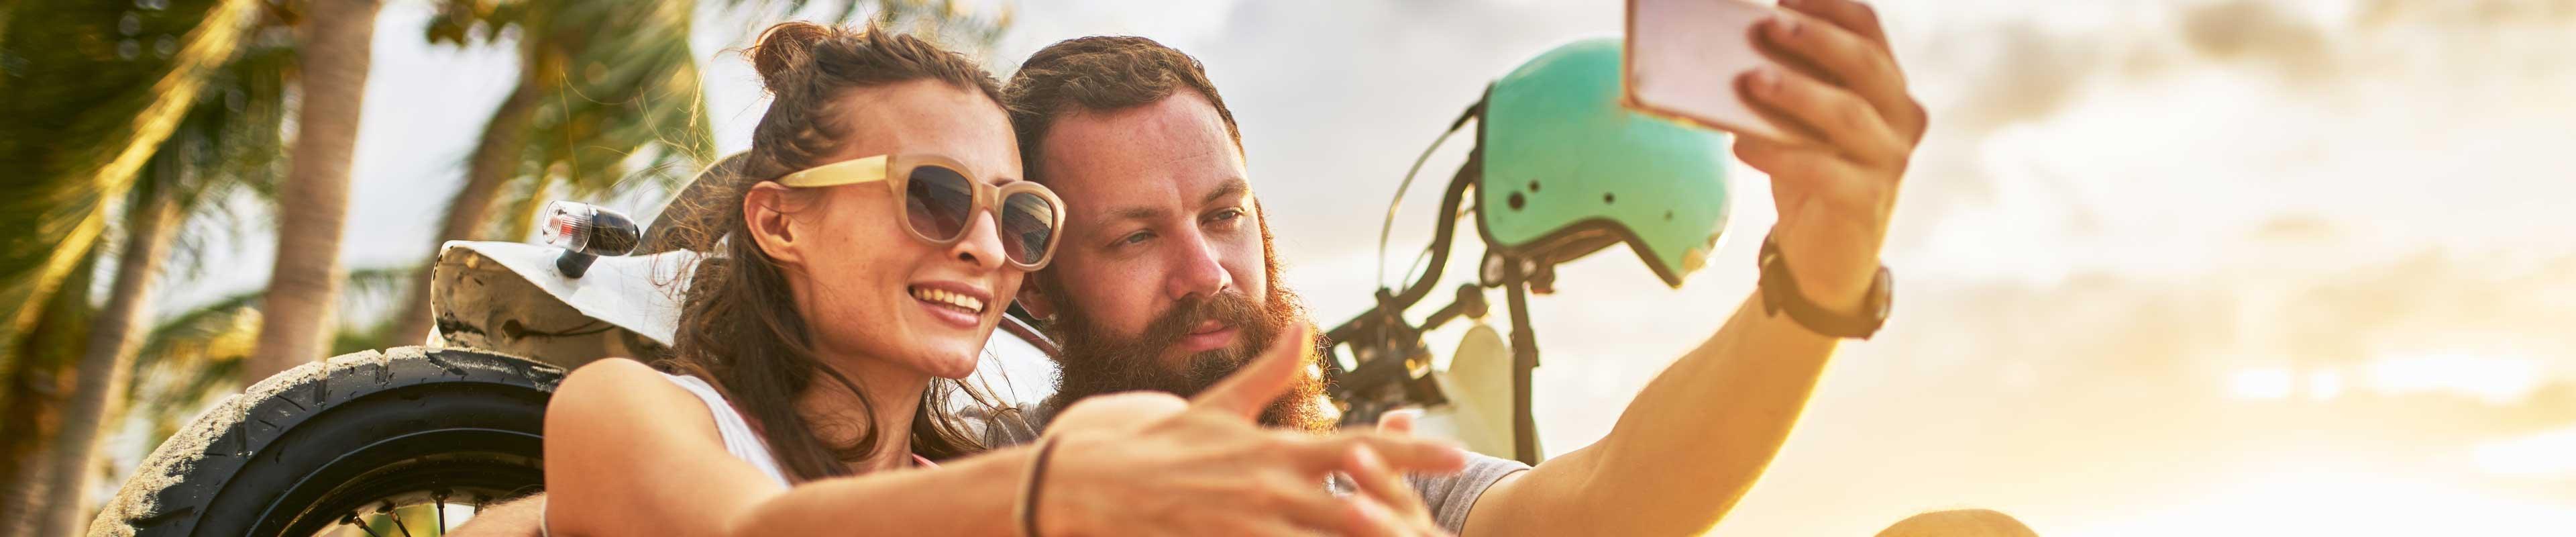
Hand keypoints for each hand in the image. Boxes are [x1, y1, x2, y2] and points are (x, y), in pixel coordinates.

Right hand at [1038, 324, 1465, 536]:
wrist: (1096, 483)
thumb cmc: (1163, 446)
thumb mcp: (1220, 406)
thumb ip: (1271, 371)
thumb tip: (1305, 328)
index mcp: (1278, 448)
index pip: (1360, 448)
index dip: (1413, 454)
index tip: (1460, 454)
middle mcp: (1272, 488)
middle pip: (1358, 508)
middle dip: (1405, 521)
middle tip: (1446, 531)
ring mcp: (1249, 525)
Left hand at [1736, 0, 1927, 312]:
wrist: (1823, 255)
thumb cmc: (1809, 172)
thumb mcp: (1803, 121)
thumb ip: (1790, 82)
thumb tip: (1736, 45)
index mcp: (1888, 86)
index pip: (1869, 30)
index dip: (1831, 6)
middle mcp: (1902, 118)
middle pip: (1866, 64)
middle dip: (1815, 39)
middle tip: (1766, 25)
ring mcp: (1891, 161)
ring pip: (1848, 114)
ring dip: (1797, 92)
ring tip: (1750, 80)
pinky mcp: (1867, 202)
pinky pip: (1824, 171)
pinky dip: (1779, 155)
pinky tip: (1742, 146)